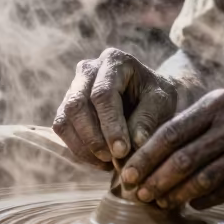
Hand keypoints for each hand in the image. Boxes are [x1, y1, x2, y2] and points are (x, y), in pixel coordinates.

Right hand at [52, 48, 178, 168]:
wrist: (147, 97)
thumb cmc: (155, 97)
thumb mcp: (162, 102)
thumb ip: (148, 120)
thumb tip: (133, 144)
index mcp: (114, 61)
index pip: (103, 94)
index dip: (110, 124)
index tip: (122, 151)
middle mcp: (88, 69)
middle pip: (77, 104)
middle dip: (93, 137)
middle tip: (113, 159)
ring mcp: (74, 87)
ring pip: (65, 118)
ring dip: (84, 146)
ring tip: (109, 163)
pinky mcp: (66, 106)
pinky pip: (62, 128)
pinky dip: (78, 149)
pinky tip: (100, 160)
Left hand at [119, 89, 223, 210]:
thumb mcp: (222, 103)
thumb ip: (191, 122)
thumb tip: (150, 149)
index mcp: (216, 104)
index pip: (171, 133)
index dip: (146, 156)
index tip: (128, 173)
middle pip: (183, 159)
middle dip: (155, 180)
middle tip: (138, 194)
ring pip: (201, 179)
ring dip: (175, 195)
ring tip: (159, 202)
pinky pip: (222, 191)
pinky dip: (202, 200)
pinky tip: (189, 203)